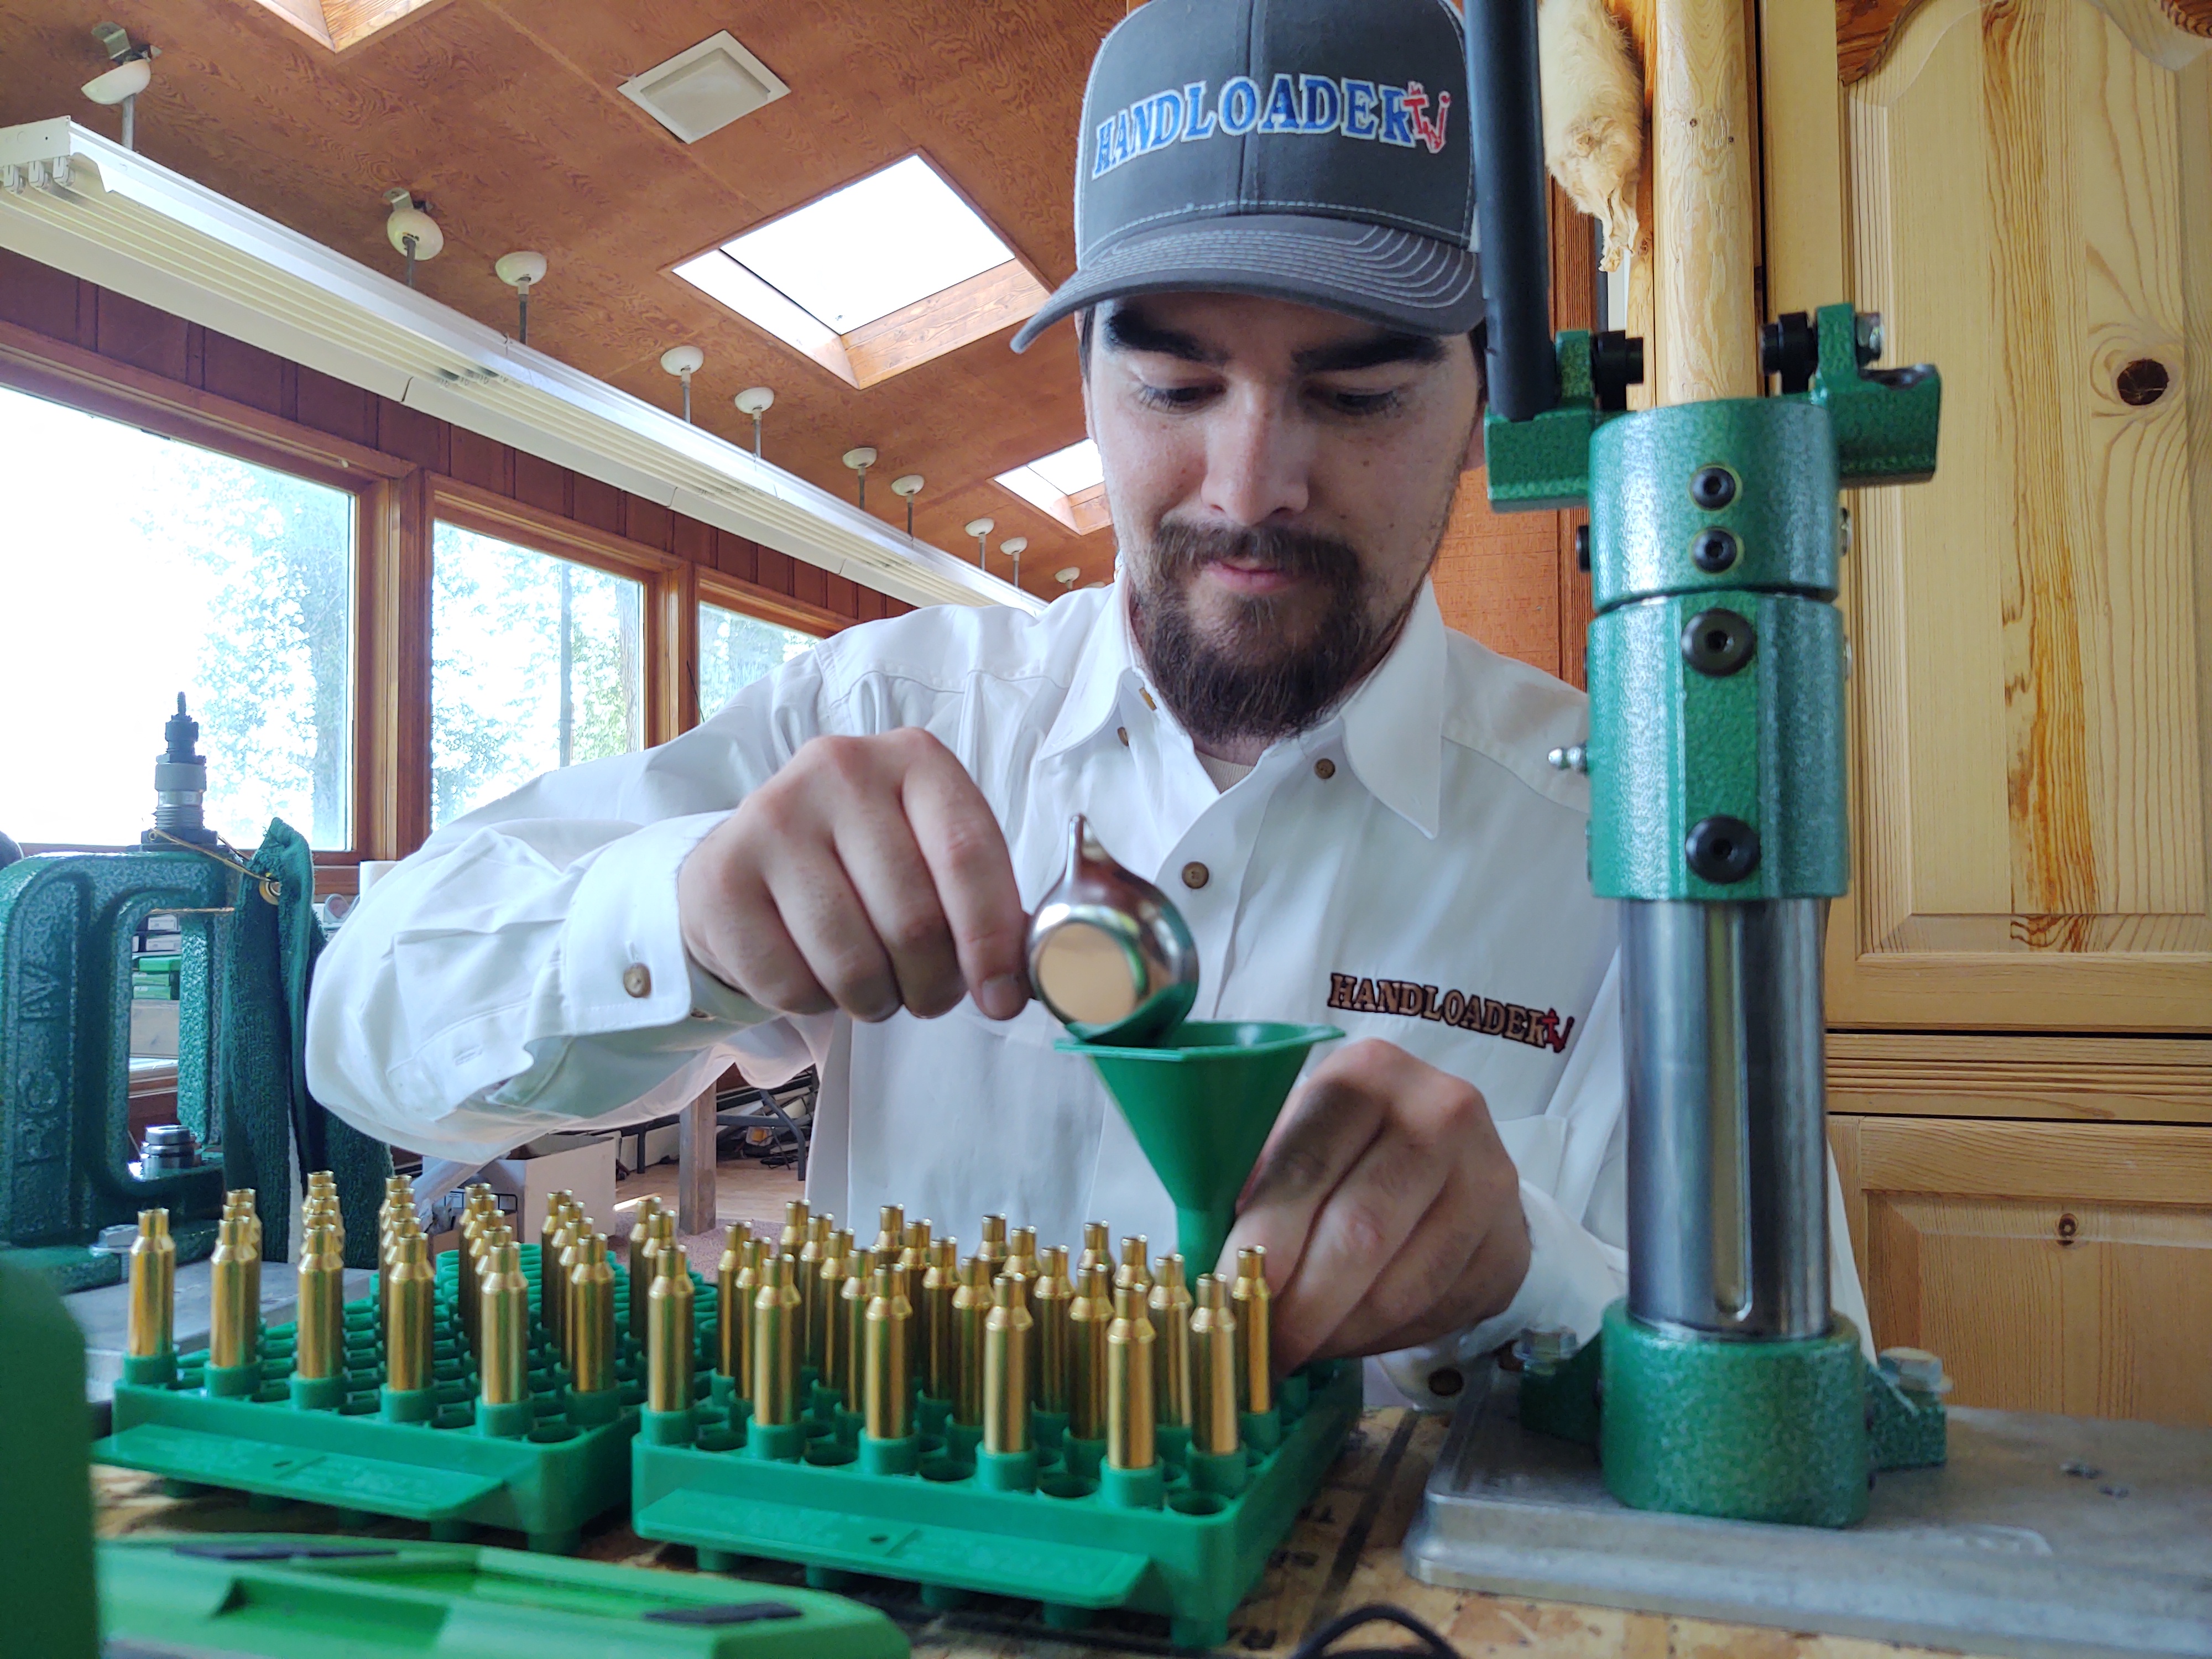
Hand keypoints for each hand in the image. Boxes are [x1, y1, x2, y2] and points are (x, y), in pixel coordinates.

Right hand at [678, 729, 1029, 1022]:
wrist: (751, 861)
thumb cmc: (861, 865)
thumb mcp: (931, 857)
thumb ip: (984, 906)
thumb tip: (1017, 984)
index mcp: (913, 758)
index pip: (967, 853)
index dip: (992, 940)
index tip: (1002, 998)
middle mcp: (839, 769)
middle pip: (914, 920)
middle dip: (934, 985)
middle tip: (928, 995)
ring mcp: (772, 818)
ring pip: (853, 962)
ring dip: (876, 1001)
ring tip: (875, 986)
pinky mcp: (721, 877)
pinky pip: (792, 984)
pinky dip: (816, 1003)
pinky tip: (814, 973)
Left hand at [1220, 1039, 1528, 1370]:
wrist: (1454, 1157)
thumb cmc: (1348, 1149)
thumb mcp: (1298, 1139)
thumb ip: (1259, 1186)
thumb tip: (1213, 1268)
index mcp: (1368, 1075)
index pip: (1307, 1163)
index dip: (1266, 1238)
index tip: (1232, 1294)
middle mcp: (1439, 1112)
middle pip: (1360, 1231)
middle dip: (1303, 1305)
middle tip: (1265, 1347)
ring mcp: (1487, 1177)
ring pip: (1402, 1284)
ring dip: (1341, 1332)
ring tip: (1301, 1348)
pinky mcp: (1510, 1239)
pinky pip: (1437, 1311)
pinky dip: (1382, 1338)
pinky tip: (1350, 1338)